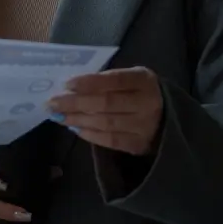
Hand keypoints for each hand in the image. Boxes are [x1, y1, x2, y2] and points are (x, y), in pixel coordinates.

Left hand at [49, 67, 163, 155]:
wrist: (170, 119)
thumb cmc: (142, 93)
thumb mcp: (133, 78)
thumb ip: (109, 80)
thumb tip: (71, 87)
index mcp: (144, 80)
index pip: (115, 80)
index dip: (90, 83)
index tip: (67, 84)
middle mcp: (147, 103)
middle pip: (106, 103)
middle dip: (76, 103)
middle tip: (52, 103)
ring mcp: (144, 126)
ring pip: (105, 123)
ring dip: (78, 119)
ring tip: (58, 116)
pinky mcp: (139, 145)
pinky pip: (110, 140)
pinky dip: (90, 134)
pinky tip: (74, 128)